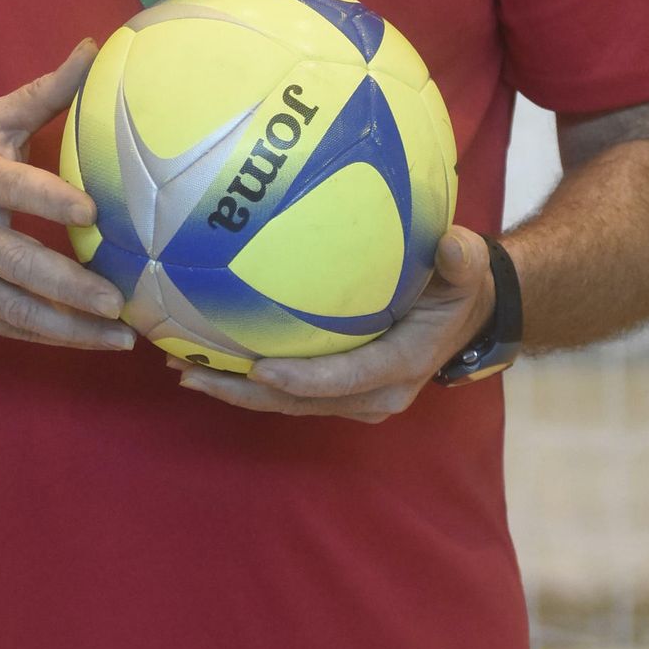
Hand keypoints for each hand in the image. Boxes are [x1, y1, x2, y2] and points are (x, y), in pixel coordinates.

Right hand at [0, 40, 134, 352]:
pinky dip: (49, 337)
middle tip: (119, 300)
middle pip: (15, 261)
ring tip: (121, 336)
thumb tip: (94, 47)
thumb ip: (46, 93)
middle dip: (69, 285)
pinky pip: (6, 328)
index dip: (49, 200)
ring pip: (14, 307)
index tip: (92, 214)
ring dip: (69, 326)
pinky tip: (90, 340)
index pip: (13, 187)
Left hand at [166, 227, 496, 419]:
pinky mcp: (336, 388)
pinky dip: (245, 377)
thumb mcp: (467, 269)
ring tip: (180, 367)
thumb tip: (454, 247)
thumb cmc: (458, 286)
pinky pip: (286, 390)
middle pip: (300, 401)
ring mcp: (352, 396)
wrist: (464, 316)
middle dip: (244, 392)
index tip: (260, 368)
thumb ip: (461, 259)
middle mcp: (373, 393)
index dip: (304, 379)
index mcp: (401, 366)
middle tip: (189, 372)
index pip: (348, 378)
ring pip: (285, 402)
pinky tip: (204, 354)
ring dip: (235, 389)